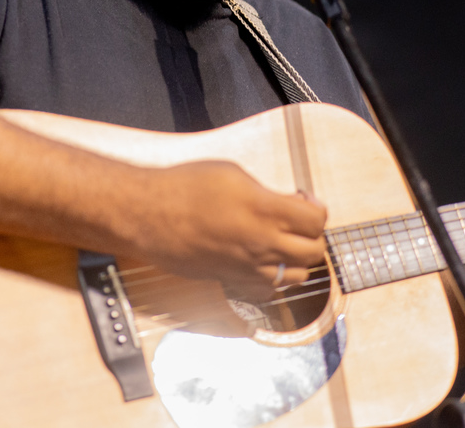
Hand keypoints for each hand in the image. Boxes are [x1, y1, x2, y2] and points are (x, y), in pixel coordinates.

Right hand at [122, 161, 327, 295]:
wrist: (148, 215)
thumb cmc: (184, 187)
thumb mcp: (232, 173)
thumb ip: (266, 192)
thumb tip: (286, 203)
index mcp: (264, 210)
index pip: (316, 220)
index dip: (316, 208)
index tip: (304, 199)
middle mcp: (260, 243)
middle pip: (314, 251)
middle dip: (312, 234)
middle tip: (298, 220)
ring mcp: (246, 266)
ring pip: (296, 276)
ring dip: (298, 258)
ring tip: (284, 241)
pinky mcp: (231, 280)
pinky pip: (268, 289)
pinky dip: (275, 277)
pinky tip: (263, 259)